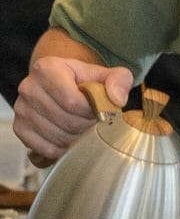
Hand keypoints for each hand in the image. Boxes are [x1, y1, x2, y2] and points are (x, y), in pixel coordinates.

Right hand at [14, 57, 133, 161]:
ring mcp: (22, 109)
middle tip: (95, 123)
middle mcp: (29, 87)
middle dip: (88, 127)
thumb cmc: (84, 81)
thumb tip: (117, 100)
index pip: (72, 102)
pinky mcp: (20, 128)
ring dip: (78, 140)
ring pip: (58, 138)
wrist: (62, 85)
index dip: (92, 112)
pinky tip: (71, 139)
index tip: (101, 111)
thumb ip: (120, 80)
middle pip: (67, 122)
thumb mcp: (106, 75)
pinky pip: (47, 149)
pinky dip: (64, 150)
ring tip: (85, 129)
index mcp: (47, 69)